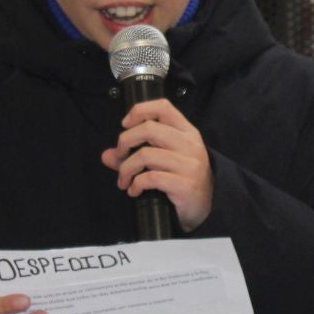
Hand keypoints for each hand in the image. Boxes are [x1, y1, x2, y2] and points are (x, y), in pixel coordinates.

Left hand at [100, 98, 213, 230]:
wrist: (206, 206)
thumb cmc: (183, 179)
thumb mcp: (164, 161)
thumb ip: (134, 155)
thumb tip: (107, 155)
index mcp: (187, 132)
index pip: (163, 107)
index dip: (139, 111)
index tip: (125, 125)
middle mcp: (190, 144)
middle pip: (149, 128)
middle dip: (125, 141)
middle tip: (119, 157)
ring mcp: (189, 165)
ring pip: (145, 155)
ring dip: (126, 169)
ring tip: (124, 180)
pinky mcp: (185, 184)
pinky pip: (150, 178)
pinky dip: (136, 184)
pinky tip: (134, 190)